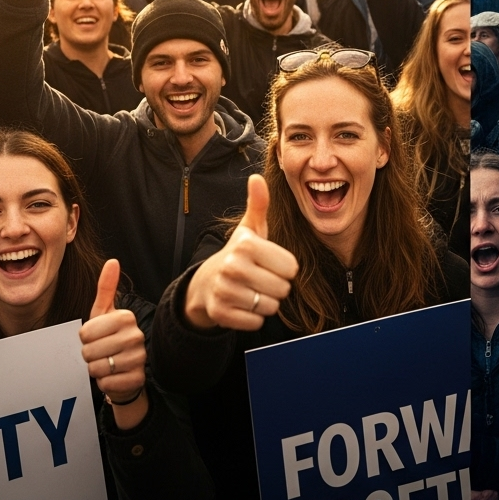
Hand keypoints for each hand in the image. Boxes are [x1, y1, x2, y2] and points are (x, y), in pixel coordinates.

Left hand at [80, 259, 148, 425]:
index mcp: (126, 317)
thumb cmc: (110, 338)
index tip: (96, 337)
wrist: (126, 370)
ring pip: (97, 368)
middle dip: (89, 355)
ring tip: (107, 364)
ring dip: (96, 370)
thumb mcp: (105, 313)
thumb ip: (106, 288)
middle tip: (101, 352)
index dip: (85, 338)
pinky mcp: (137, 378)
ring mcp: (139, 357)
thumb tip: (112, 261)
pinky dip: (105, 383)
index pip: (85, 332)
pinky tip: (114, 376)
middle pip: (89, 351)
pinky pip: (107, 384)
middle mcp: (136, 335)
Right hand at [184, 175, 298, 330]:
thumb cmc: (239, 253)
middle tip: (261, 278)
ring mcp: (225, 291)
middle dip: (277, 286)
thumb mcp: (251, 228)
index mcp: (246, 245)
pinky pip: (256, 322)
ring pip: (270, 306)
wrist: (207, 282)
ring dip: (266, 301)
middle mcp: (233, 267)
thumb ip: (258, 204)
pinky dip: (255, 317)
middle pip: (283, 288)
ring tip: (253, 290)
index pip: (291, 267)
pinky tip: (244, 304)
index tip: (270, 262)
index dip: (285, 267)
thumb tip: (256, 177)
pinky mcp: (220, 313)